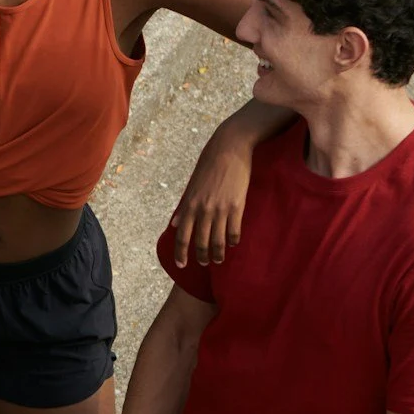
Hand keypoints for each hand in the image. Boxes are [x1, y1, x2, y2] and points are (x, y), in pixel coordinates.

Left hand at [166, 126, 252, 268]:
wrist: (229, 149)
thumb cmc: (209, 165)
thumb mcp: (192, 185)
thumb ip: (184, 207)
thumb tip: (176, 223)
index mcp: (189, 205)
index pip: (182, 236)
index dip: (181, 253)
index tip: (181, 265)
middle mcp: (203, 210)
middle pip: (200, 242)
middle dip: (201, 257)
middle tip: (203, 263)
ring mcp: (220, 209)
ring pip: (218, 241)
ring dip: (218, 254)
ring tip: (219, 260)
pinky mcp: (237, 206)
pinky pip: (234, 231)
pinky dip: (233, 241)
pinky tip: (233, 244)